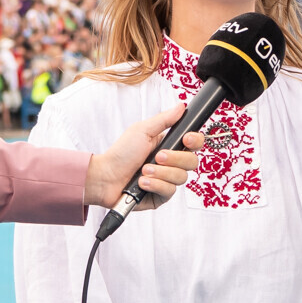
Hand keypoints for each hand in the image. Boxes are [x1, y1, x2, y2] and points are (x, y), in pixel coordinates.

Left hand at [83, 103, 203, 209]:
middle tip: (157, 157)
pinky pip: (169, 191)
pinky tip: (142, 182)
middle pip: (192, 162)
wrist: (106, 176)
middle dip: (174, 159)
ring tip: (143, 171)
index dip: (195, 141)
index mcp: (169, 146)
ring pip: (181, 178)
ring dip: (160, 173)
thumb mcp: (142, 131)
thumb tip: (181, 106)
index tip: (186, 139)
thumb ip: (164, 119)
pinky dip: (154, 185)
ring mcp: (167, 180)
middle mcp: (171, 164)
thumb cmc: (121, 153)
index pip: (194, 144)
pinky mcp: (161, 196)